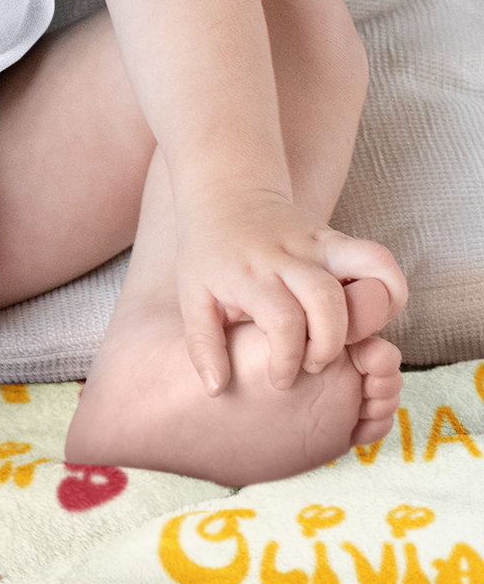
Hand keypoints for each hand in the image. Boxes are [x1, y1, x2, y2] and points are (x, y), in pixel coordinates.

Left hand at [175, 191, 406, 393]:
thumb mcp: (193, 298)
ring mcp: (317, 242)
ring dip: (370, 315)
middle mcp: (287, 255)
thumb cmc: (209, 255)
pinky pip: (379, 259)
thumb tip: (218, 389)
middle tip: (312, 363)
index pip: (284, 321)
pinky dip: (390, 289)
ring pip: (366, 270)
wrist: (228, 194)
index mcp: (250, 274)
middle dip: (328, 345)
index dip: (288, 359)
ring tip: (350, 340)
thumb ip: (202, 345)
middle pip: (328, 299)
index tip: (280, 378)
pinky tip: (371, 314)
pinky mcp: (337, 238)